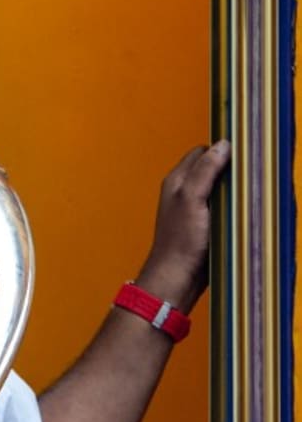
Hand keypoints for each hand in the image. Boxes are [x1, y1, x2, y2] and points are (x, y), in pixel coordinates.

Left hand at [134, 140, 230, 312]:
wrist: (177, 276)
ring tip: (243, 196)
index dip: (219, 152)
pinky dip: (230, 208)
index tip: (239, 157)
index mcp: (177, 180)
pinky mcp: (203, 225)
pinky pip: (220, 208)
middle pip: (210, 170)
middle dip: (227, 171)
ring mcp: (193, 209)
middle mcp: (183, 191)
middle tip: (244, 178)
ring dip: (230, 191)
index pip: (201, 153)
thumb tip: (223, 145)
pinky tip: (238, 213)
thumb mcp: (192, 198)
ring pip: (216, 189)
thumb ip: (205, 170)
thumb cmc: (181, 238)